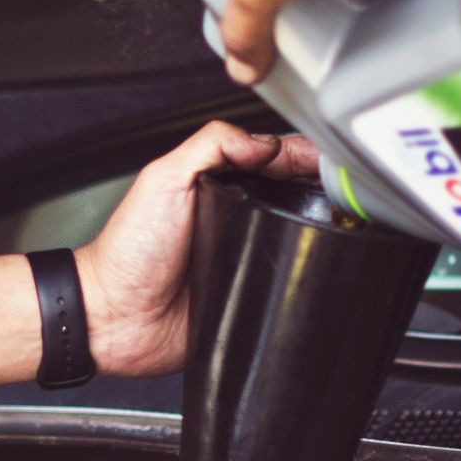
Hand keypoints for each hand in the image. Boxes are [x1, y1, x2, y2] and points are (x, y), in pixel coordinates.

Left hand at [0, 123, 320, 386]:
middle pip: (296, 195)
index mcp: (218, 184)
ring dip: (323, 231)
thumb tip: (263, 142)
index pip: (274, 159)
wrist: (115, 318)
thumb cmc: (128, 252)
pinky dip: (305, 277)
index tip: (329, 159)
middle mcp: (237, 218)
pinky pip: (289, 284)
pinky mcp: (252, 294)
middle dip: (324, 190)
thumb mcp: (164, 179)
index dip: (304, 155)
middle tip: (344, 192)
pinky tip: (321, 267)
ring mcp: (247, 256)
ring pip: (301, 238)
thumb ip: (210, 146)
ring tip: (343, 224)